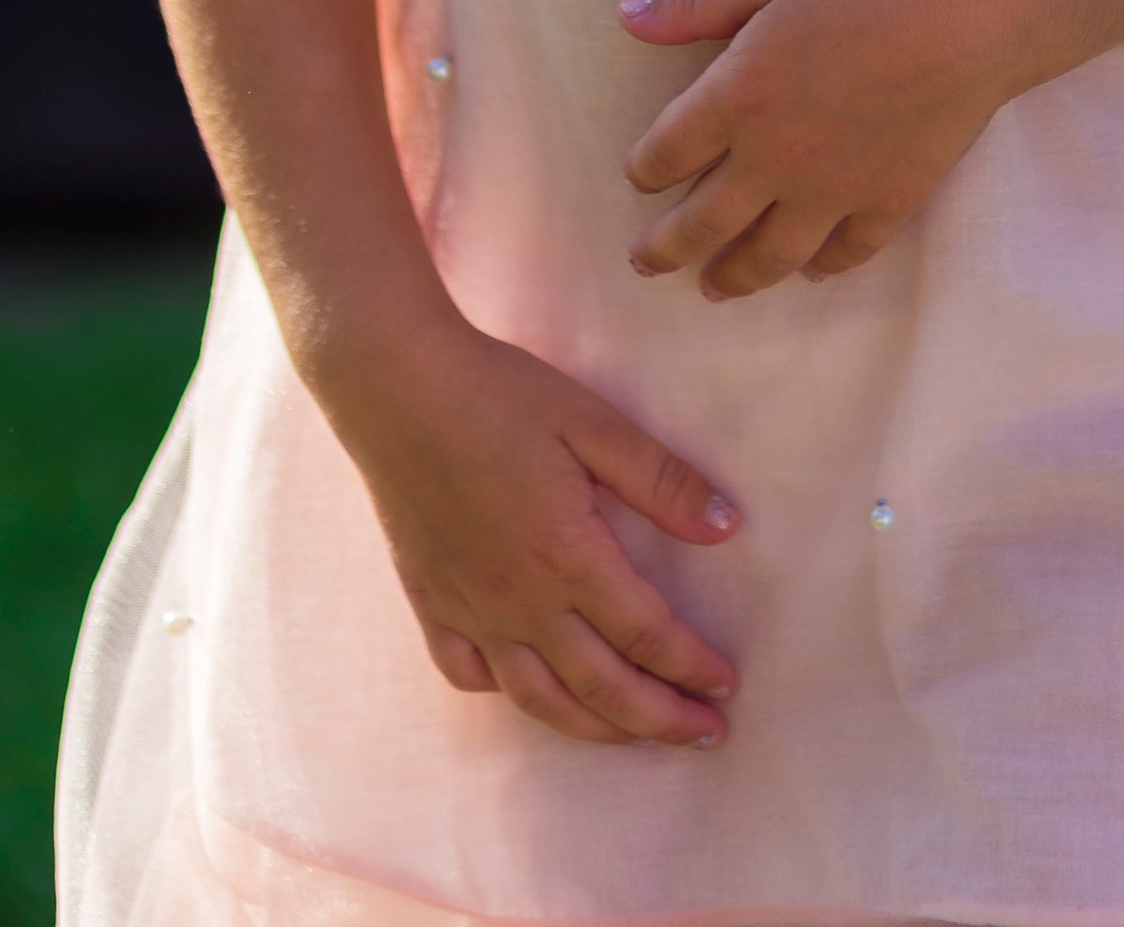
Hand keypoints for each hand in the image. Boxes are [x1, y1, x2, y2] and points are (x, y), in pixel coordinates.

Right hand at [324, 315, 742, 745]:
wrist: (396, 388)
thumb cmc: (500, 395)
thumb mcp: (593, 423)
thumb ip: (660, 480)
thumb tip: (727, 529)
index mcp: (569, 558)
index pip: (646, 635)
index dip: (691, 666)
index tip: (726, 687)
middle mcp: (521, 604)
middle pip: (602, 686)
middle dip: (660, 718)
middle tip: (706, 734)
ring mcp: (471, 612)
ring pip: (540, 700)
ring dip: (597, 729)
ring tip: (636, 736)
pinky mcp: (431, 605)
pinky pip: (469, 675)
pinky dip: (507, 696)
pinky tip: (531, 690)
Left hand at [619, 0, 1012, 299]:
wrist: (967, 13)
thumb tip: (629, 16)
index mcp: (738, 98)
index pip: (667, 152)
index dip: (644, 170)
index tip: (639, 178)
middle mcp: (775, 159)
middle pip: (704, 222)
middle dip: (666, 248)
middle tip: (644, 264)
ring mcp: (833, 190)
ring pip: (769, 255)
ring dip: (734, 276)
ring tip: (712, 289)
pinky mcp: (888, 202)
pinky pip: (846, 252)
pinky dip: (823, 267)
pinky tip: (811, 271)